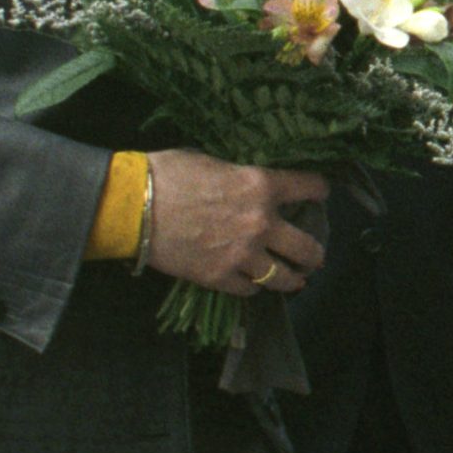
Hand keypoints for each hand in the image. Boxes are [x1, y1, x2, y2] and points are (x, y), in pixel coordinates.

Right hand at [142, 149, 327, 297]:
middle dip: (314, 252)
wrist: (134, 206)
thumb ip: (242, 178)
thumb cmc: (168, 173)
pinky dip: (253, 286)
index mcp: (262, 185)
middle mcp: (261, 223)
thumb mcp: (215, 162)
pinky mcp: (219, 278)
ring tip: (296, 279)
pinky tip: (252, 282)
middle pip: (307, 247)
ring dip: (292, 278)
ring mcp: (242, 255)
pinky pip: (249, 290)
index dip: (319, 191)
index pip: (311, 188)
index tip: (319, 195)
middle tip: (314, 255)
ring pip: (284, 278)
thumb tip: (251, 184)